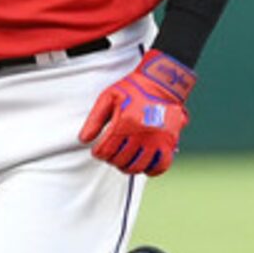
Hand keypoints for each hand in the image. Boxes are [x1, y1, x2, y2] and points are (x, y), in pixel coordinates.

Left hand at [77, 51, 195, 177]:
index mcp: (125, 122)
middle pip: (120, 160)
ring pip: (138, 167)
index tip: (98, 150)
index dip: (98, 153)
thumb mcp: (108, 97)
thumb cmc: (133, 89)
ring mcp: (157, 140)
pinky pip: (160, 166)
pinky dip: (151, 169)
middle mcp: (141, 134)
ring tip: (124, 159)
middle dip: (111, 159)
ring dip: (127, 166)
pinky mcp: (170, 142)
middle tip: (111, 153)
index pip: (105, 151)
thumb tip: (84, 140)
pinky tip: (143, 164)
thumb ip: (94, 120)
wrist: (162, 82)